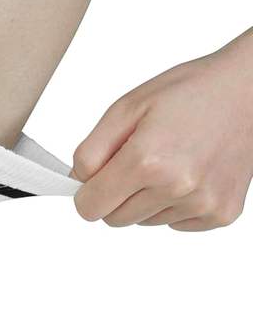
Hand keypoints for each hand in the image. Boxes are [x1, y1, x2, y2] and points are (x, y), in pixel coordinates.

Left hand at [72, 30, 252, 230]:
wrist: (250, 89)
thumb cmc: (190, 92)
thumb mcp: (126, 108)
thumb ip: (91, 151)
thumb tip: (76, 182)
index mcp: (147, 161)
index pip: (90, 208)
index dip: (86, 192)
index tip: (96, 178)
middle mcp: (177, 188)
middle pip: (114, 219)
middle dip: (115, 194)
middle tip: (137, 161)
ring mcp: (202, 204)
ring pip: (144, 221)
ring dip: (146, 199)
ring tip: (169, 161)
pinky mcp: (221, 213)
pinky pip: (174, 223)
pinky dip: (173, 204)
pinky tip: (189, 172)